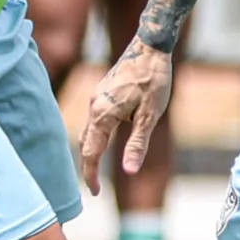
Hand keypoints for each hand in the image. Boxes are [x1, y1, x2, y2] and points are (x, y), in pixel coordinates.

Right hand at [80, 38, 175, 194]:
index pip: (91, 152)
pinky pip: (94, 119)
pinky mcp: (102, 91)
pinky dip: (96, 135)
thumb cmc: (154, 79)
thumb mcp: (150, 115)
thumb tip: (129, 172)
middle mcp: (94, 106)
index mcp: (103, 114)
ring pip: (88, 130)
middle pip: (86, 143)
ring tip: (98, 167)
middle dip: (88, 165)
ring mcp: (97, 97)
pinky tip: (106, 139)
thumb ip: (137, 144)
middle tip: (94, 186)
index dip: (91, 174)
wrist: (150, 45)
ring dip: (92, 150)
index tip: (94, 193)